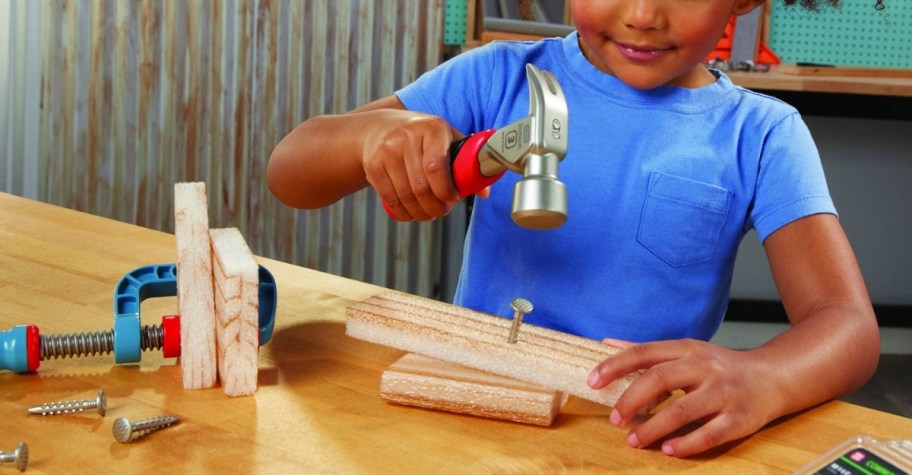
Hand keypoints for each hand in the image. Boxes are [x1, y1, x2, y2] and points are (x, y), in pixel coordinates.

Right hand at [361, 110, 461, 220]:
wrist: (380, 127)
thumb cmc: (422, 135)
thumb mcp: (446, 138)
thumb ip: (467, 162)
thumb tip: (484, 192)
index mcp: (431, 128)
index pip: (436, 167)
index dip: (446, 191)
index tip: (453, 199)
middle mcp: (406, 137)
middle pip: (421, 187)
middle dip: (436, 206)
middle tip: (443, 210)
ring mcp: (386, 151)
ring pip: (406, 196)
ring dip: (421, 213)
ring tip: (430, 213)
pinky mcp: (373, 166)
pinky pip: (390, 199)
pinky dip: (404, 213)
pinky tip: (413, 213)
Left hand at [587, 338, 779, 456]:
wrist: (772, 378)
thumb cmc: (719, 366)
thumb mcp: (685, 351)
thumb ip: (647, 351)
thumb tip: (606, 343)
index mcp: (687, 350)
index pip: (644, 353)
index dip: (616, 366)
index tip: (593, 381)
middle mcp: (705, 367)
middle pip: (660, 379)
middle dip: (631, 400)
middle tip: (614, 419)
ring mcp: (723, 393)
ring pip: (683, 410)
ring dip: (654, 427)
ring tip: (633, 440)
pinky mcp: (739, 418)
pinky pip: (710, 433)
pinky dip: (686, 443)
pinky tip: (668, 449)